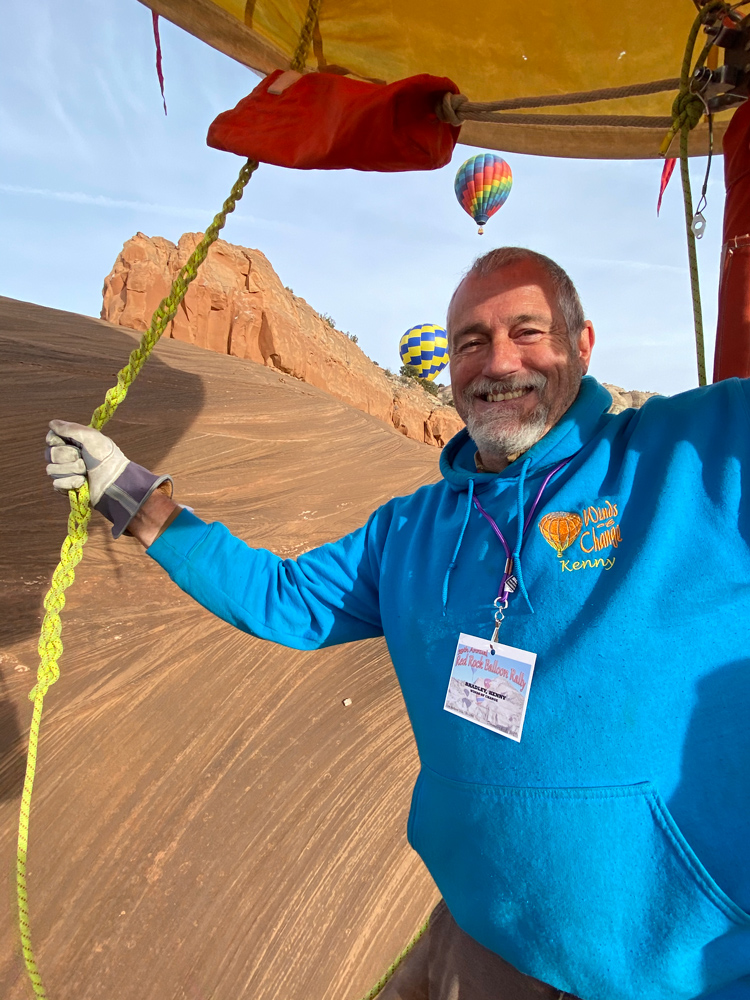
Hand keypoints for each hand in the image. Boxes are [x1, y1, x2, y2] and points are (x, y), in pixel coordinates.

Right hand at [45, 420, 172, 537]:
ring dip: (71, 470)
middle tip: (83, 458)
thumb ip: (70, 428)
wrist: (113, 481)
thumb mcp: (90, 437)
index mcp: (72, 442)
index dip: (57, 441)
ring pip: (51, 470)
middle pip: (50, 454)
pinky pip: (56, 484)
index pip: (51, 438)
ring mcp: (66, 472)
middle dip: (68, 456)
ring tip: (86, 471)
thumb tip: (51, 423)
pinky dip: (71, 483)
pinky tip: (83, 482)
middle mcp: (67, 456)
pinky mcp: (66, 487)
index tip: (70, 442)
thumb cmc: (105, 457)